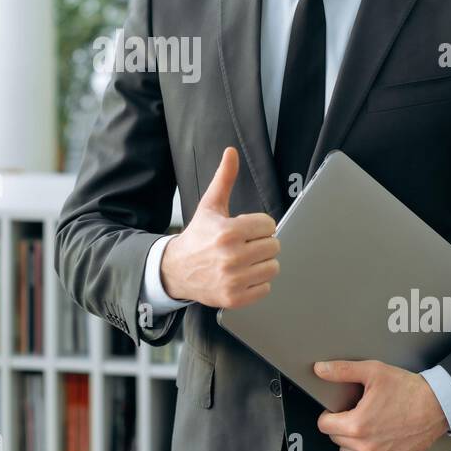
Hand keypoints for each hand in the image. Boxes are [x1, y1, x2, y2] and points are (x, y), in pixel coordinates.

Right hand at [160, 146, 279, 308]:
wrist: (176, 269)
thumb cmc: (197, 236)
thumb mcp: (210, 205)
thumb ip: (224, 178)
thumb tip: (231, 152)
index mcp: (228, 231)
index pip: (269, 225)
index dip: (259, 226)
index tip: (246, 230)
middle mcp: (231, 256)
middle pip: (274, 246)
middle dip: (261, 244)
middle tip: (245, 245)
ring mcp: (233, 279)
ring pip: (273, 267)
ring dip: (262, 264)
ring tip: (244, 260)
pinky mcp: (234, 298)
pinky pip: (266, 288)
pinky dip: (257, 283)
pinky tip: (242, 276)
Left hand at [313, 360, 449, 450]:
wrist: (437, 406)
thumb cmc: (408, 390)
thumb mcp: (373, 371)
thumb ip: (342, 370)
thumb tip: (321, 369)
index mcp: (357, 425)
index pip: (324, 425)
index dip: (328, 414)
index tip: (337, 409)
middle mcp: (367, 446)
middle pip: (335, 439)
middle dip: (341, 425)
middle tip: (357, 412)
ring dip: (352, 441)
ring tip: (368, 423)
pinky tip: (380, 435)